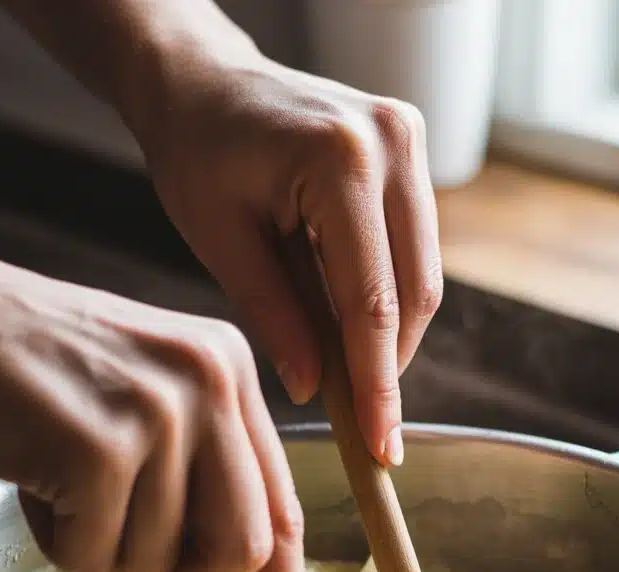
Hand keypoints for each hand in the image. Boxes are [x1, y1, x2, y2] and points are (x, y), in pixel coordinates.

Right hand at [0, 229, 310, 571]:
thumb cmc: (31, 373)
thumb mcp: (144, 396)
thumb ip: (202, 468)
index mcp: (231, 369)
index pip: (282, 505)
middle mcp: (211, 382)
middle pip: (243, 548)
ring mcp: (159, 413)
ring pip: (159, 561)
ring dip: (100, 549)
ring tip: (57, 481)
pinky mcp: (99, 449)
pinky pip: (96, 559)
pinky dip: (57, 544)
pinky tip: (32, 482)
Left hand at [132, 41, 443, 466]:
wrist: (203, 78)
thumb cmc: (197, 151)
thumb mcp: (221, 240)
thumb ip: (275, 317)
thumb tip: (314, 390)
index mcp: (340, 161)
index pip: (371, 301)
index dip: (376, 384)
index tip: (379, 445)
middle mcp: (393, 143)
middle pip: (413, 292)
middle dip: (389, 367)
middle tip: (366, 429)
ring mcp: (409, 141)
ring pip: (422, 276)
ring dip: (391, 337)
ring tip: (352, 381)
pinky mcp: (410, 150)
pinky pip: (413, 249)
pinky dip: (388, 299)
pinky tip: (353, 329)